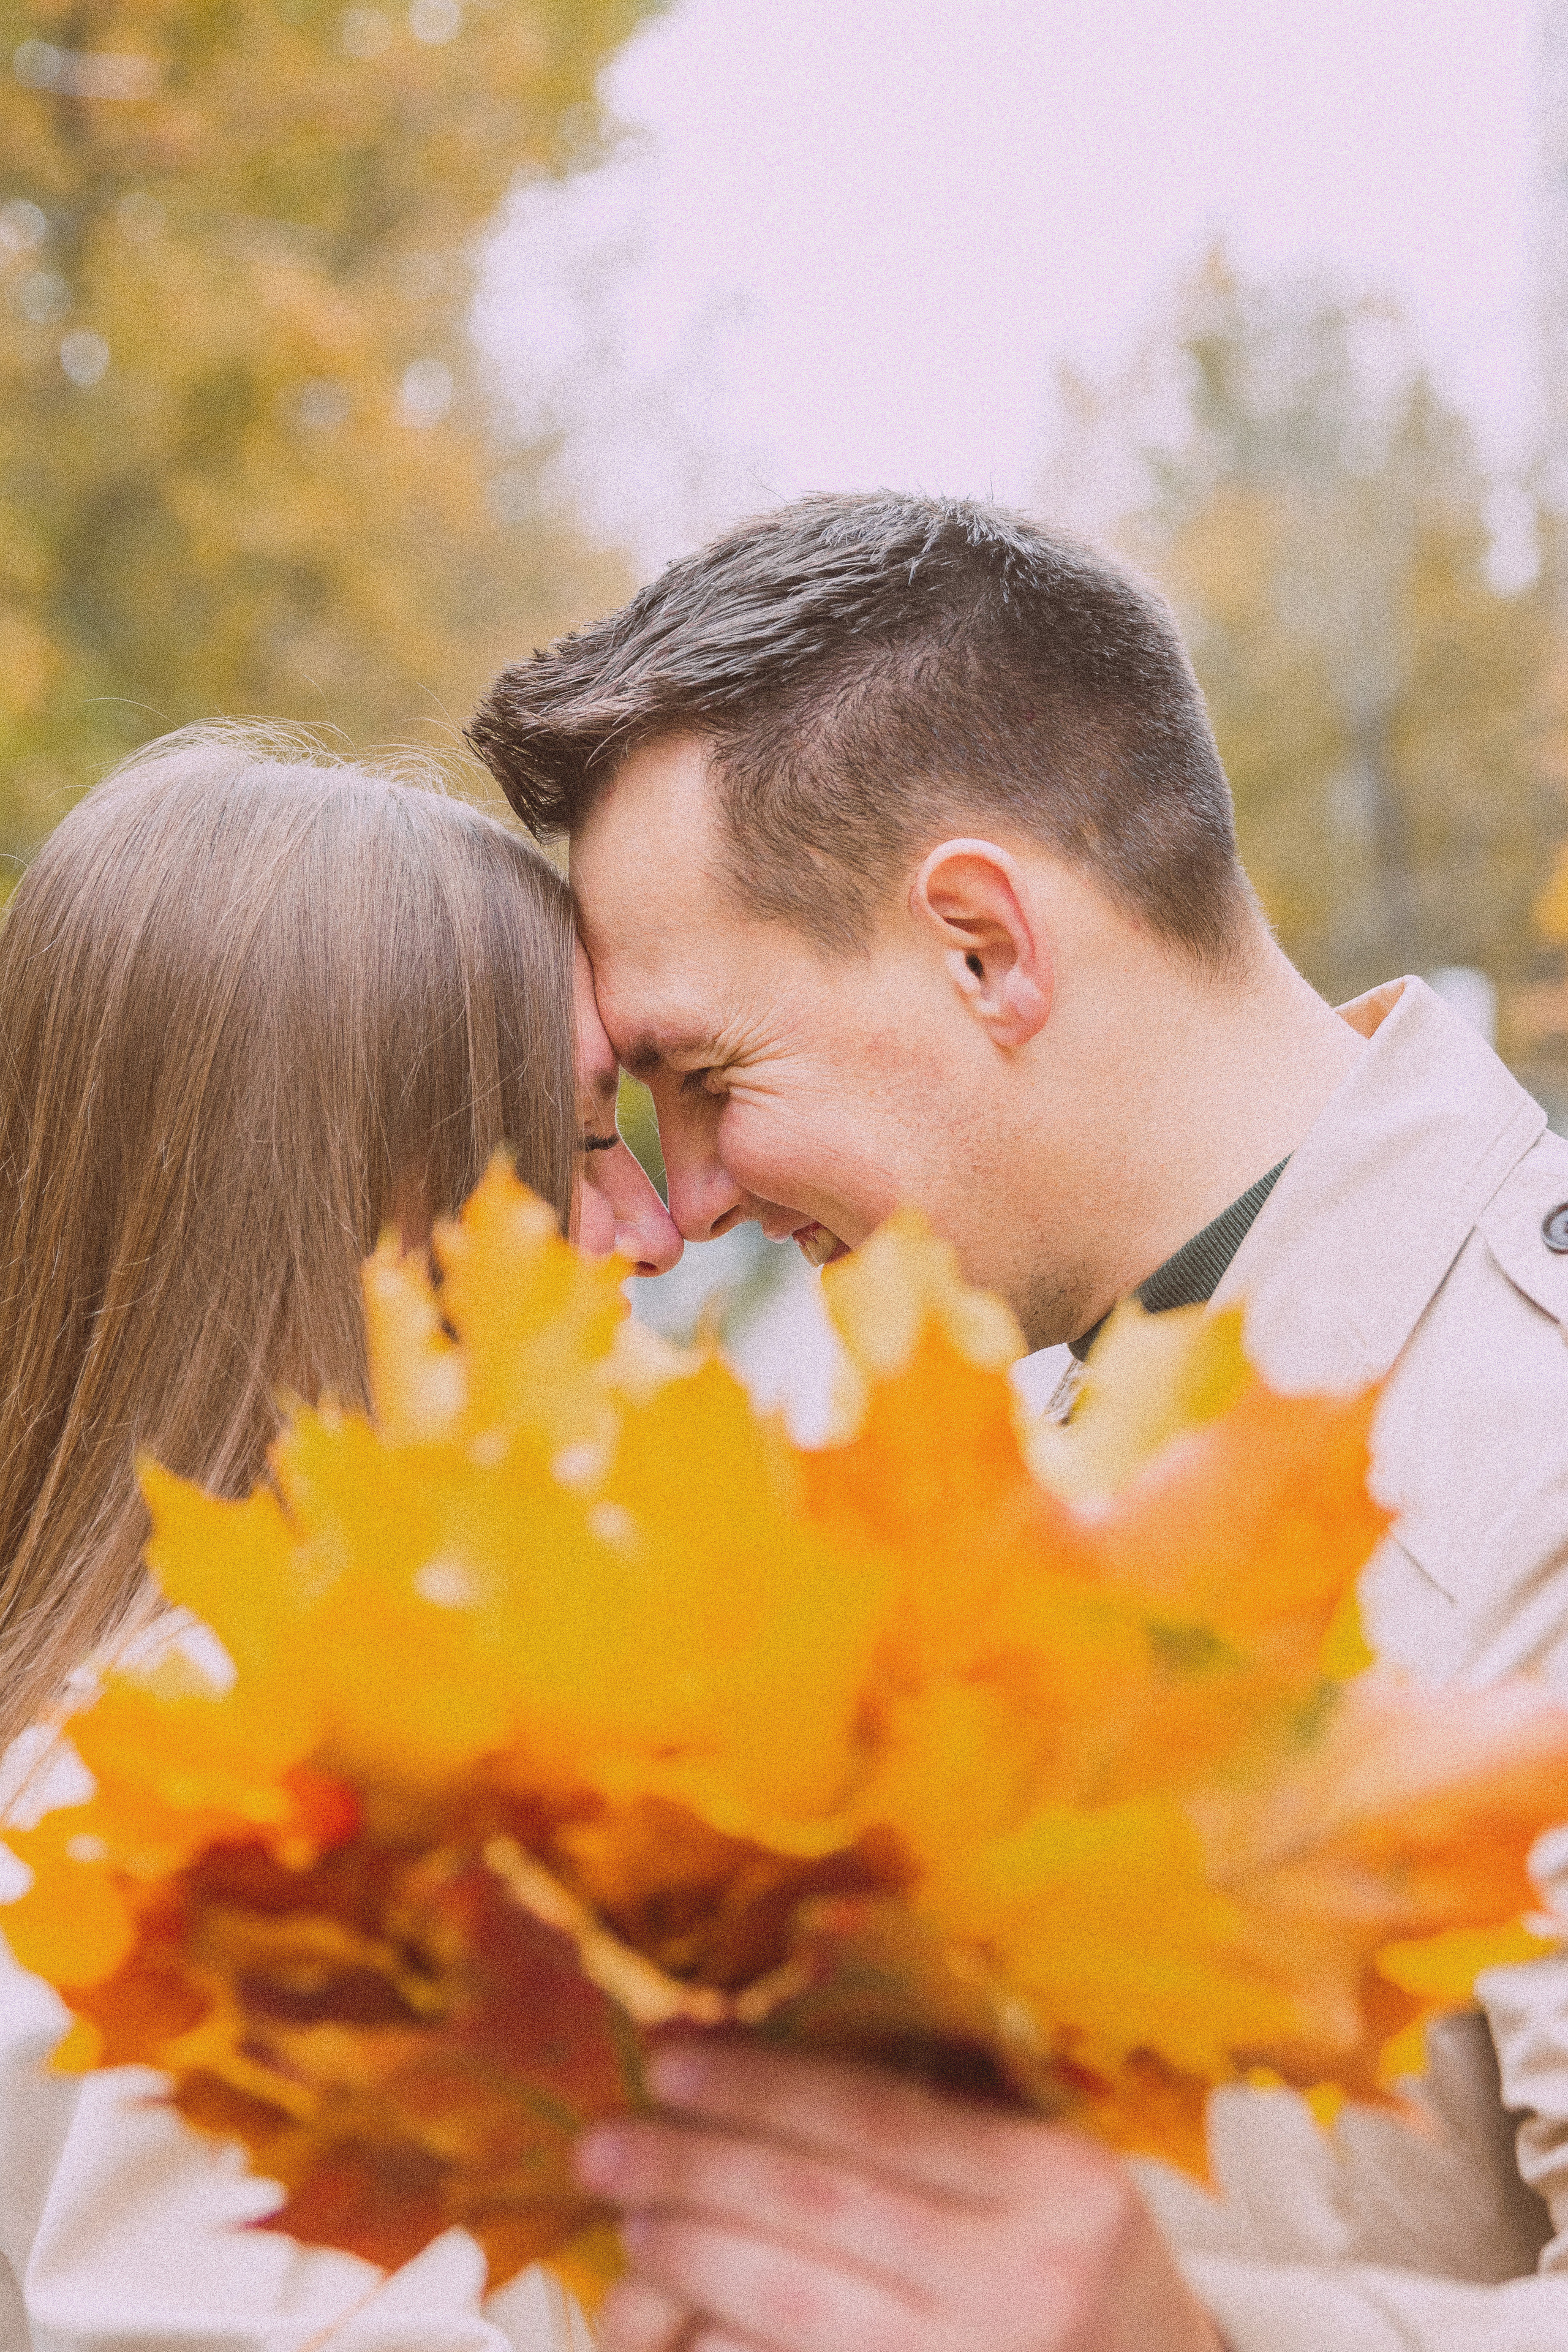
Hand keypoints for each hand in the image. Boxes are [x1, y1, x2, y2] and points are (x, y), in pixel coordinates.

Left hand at [575, 2038, 1222, 2351]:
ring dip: (693, 2258)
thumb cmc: (1088, 2271)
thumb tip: (770, 2041)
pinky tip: (680, 2330)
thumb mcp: (1055, 2175)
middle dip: (692, 2166)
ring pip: (794, 2305)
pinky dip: (728, 2350)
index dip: (756, 2081)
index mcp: (1055, 2182)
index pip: (873, 2116)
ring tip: (633, 2222)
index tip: (666, 2054)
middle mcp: (1021, 2278)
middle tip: (605, 2143)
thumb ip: (944, 2113)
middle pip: (816, 2205)